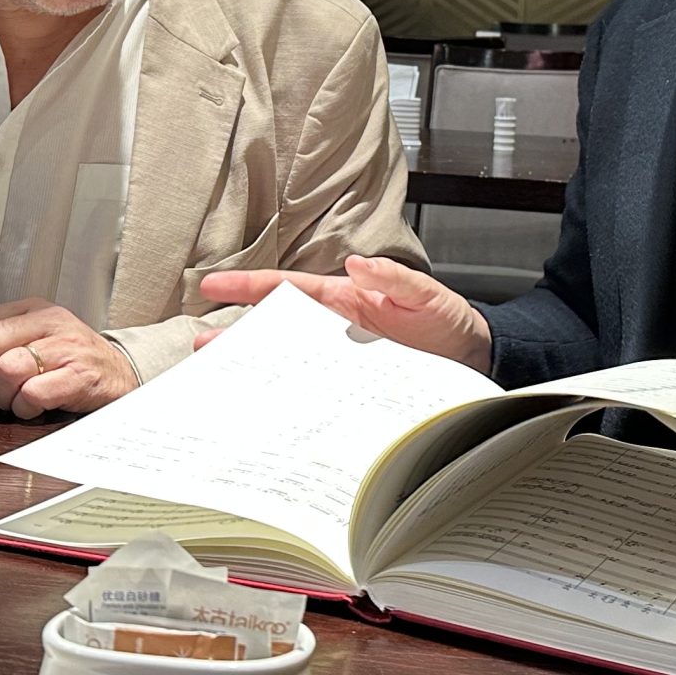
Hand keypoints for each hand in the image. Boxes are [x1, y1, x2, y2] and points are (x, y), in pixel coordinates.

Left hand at [0, 299, 137, 416]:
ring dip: (1, 398)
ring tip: (15, 403)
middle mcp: (48, 321)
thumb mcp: (32, 343)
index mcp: (30, 309)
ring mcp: (66, 346)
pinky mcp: (80, 375)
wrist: (124, 377)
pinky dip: (24, 409)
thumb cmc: (70, 365)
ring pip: (6, 370)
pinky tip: (33, 408)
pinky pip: (32, 393)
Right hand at [196, 256, 491, 370]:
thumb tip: (357, 264)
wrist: (473, 357)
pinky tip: (268, 411)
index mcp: (344, 298)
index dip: (250, 286)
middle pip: (277, 329)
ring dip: (256, 369)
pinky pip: (312, 389)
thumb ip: (391, 279)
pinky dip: (288, 398)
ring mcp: (339, 358)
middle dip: (238, 335)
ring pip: (288, 361)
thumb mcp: (424, 294)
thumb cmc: (448, 320)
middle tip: (202, 345)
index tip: (214, 286)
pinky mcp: (350, 386)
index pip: (288, 288)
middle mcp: (334, 327)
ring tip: (221, 381)